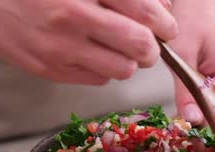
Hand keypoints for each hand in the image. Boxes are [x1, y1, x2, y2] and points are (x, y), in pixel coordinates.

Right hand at [0, 0, 177, 84]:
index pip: (146, 11)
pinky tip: (91, 55)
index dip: (165, 23)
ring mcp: (59, 49)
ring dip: (128, 62)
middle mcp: (73, 18)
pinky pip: (96, 80)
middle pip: (141, 47)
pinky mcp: (48, 70)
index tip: (166, 26)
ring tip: (118, 48)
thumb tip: (159, 7)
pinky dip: (103, 71)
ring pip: (122, 70)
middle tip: (148, 43)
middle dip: (152, 48)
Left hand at [168, 0, 214, 124]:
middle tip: (179, 135)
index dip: (214, 134)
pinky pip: (211, 106)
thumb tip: (191, 120)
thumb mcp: (183, 57)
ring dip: (198, 121)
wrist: (194, 8)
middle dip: (204, 131)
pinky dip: (197, 110)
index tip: (194, 145)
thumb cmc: (190, 23)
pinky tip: (182, 111)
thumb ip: (186, 91)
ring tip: (178, 125)